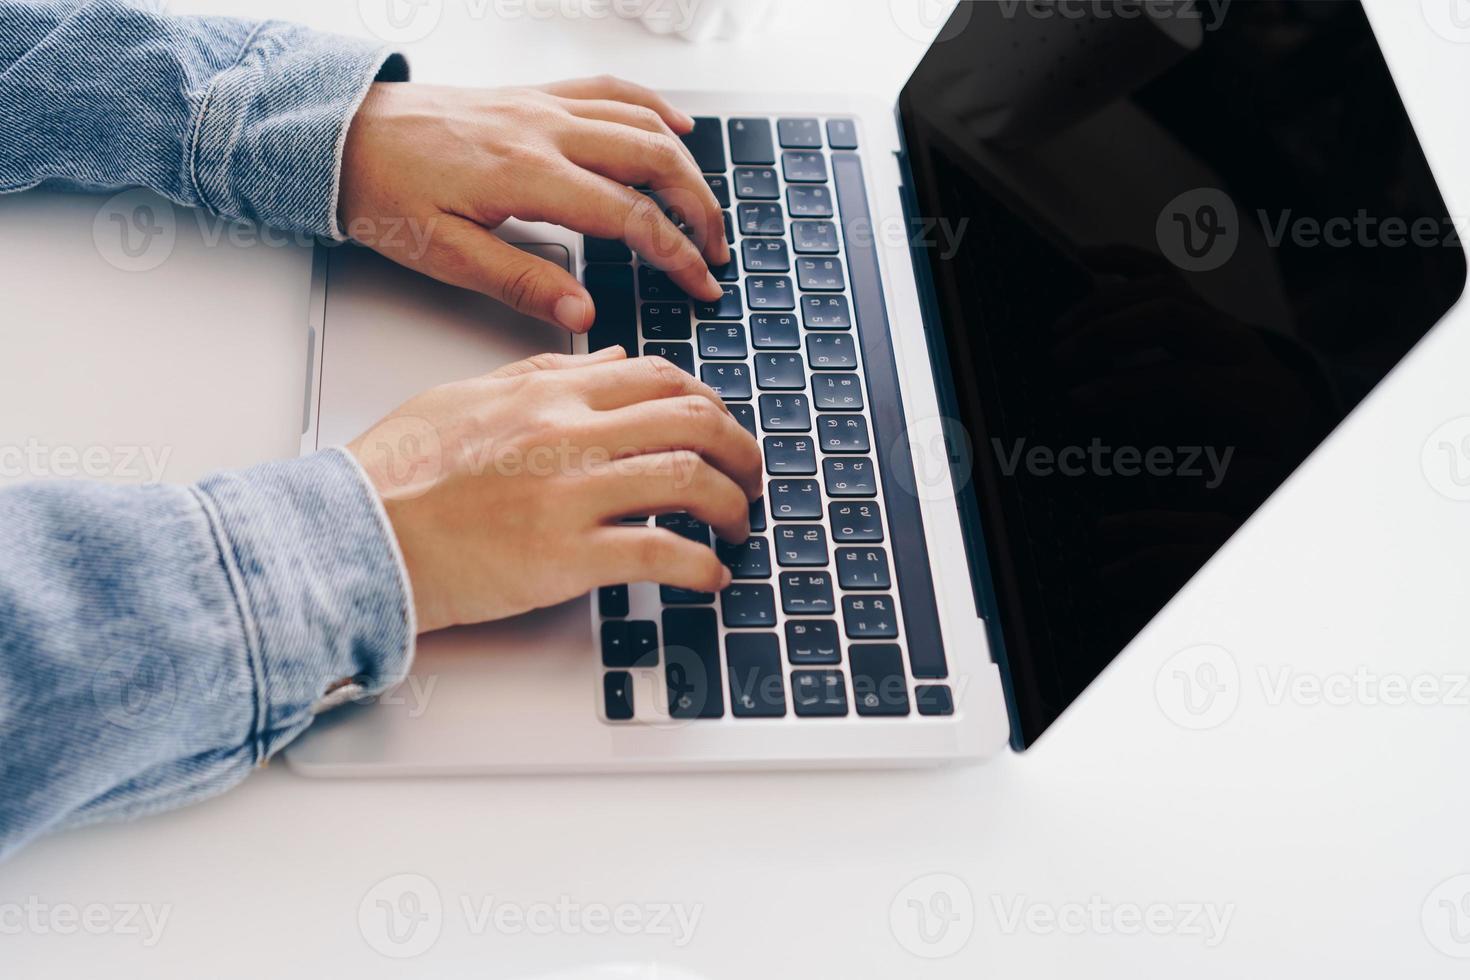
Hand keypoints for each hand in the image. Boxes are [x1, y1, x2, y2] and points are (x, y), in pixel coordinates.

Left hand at [338, 75, 728, 331]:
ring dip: (685, 163)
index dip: (676, 254)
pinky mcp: (533, 95)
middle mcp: (544, 130)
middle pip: (653, 159)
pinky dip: (653, 105)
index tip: (700, 283)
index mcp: (526, 175)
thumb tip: (582, 309)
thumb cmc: (384, 192)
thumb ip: (519, 281)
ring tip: (704, 205)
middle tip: (716, 250)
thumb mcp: (443, 255)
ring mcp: (542, 105)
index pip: (630, 216)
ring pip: (642, 120)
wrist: (340, 134)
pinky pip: (609, 89)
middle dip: (699, 207)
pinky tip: (676, 125)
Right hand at [349, 347, 761, 633]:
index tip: (721, 428)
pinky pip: (659, 554)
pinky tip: (708, 577)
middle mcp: (569, 434)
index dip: (710, 402)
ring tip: (738, 528)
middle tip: (751, 479)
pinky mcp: (566, 557)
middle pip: (694, 422)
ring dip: (733, 507)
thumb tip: (609, 359)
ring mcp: (571, 495)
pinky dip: (700, 566)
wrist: (355, 536)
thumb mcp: (467, 395)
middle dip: (742, 451)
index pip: (660, 377)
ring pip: (691, 481)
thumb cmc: (399, 474)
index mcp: (549, 394)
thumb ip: (544, 374)